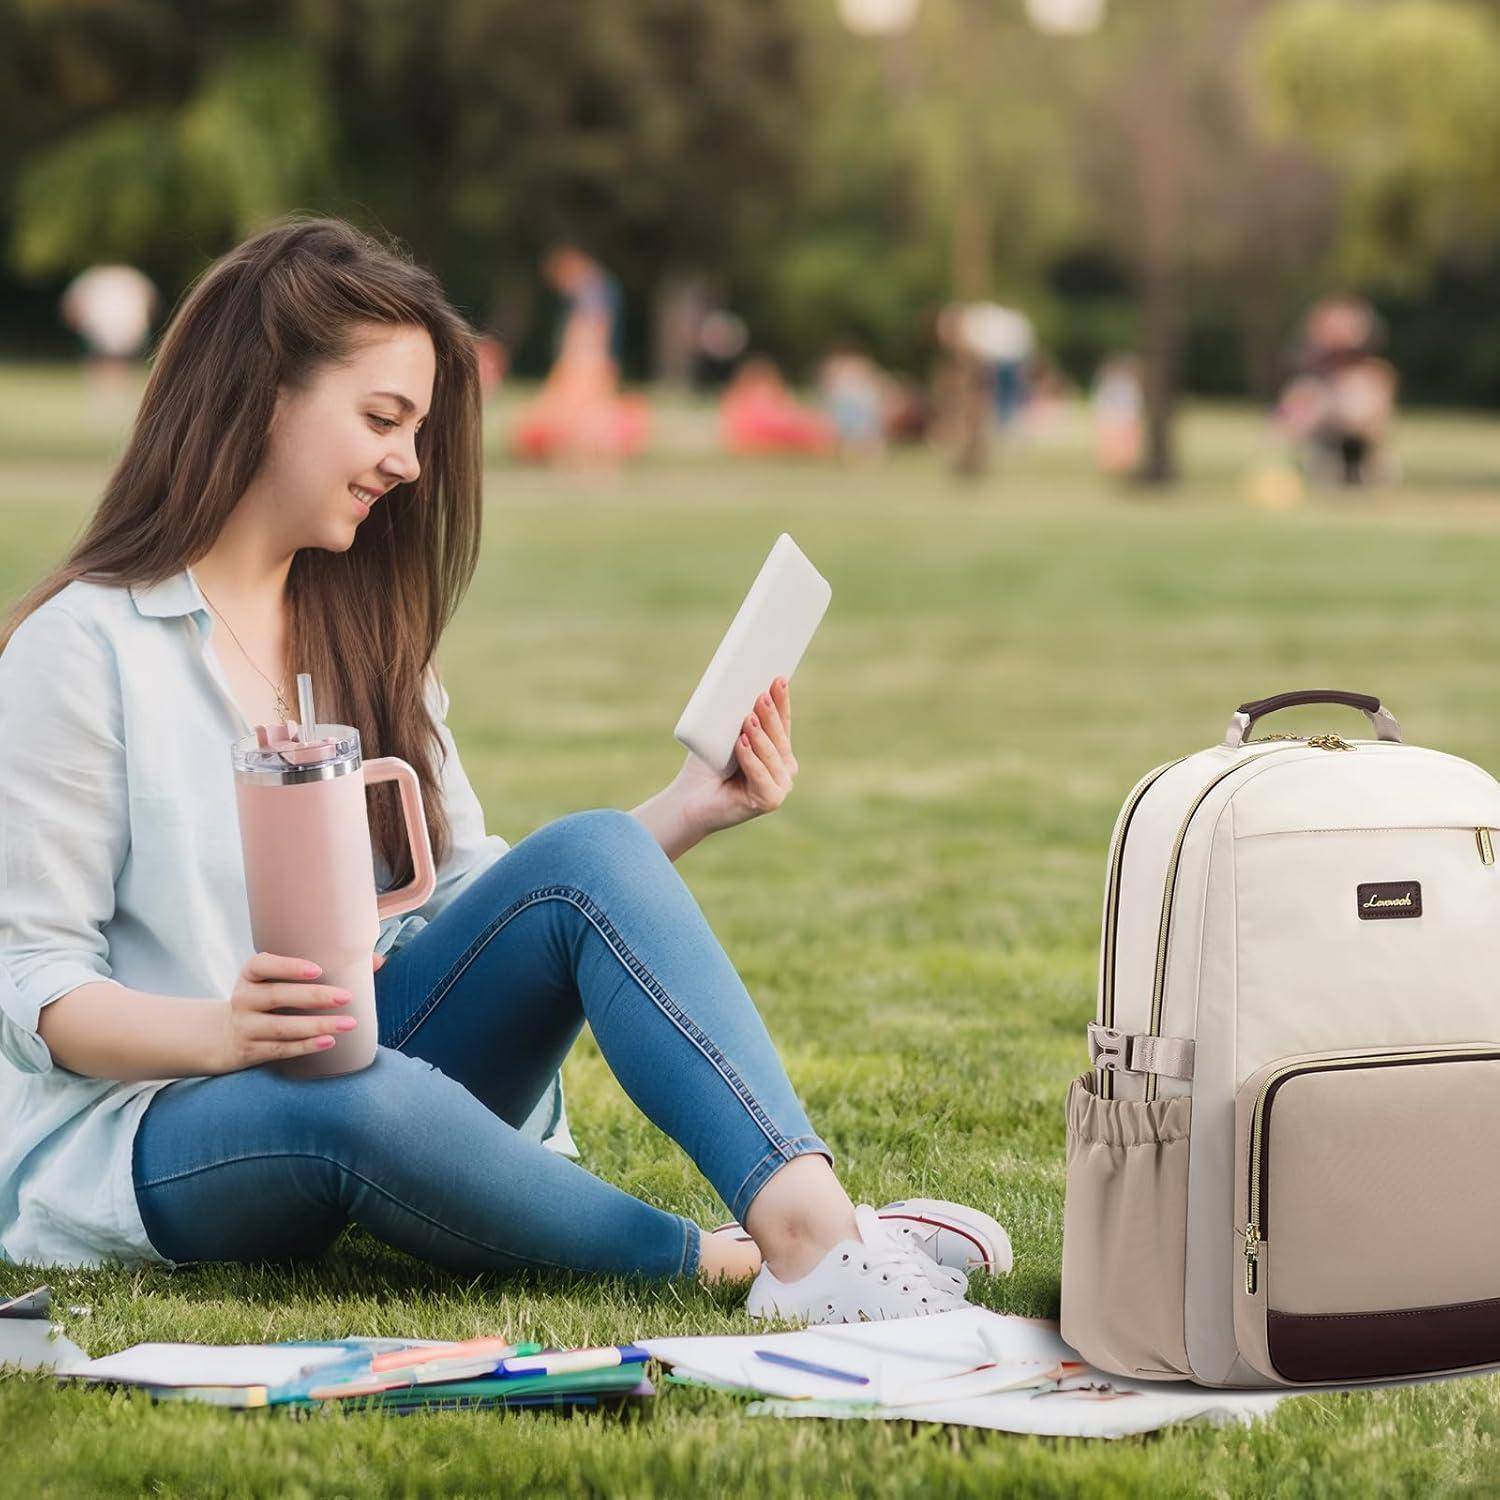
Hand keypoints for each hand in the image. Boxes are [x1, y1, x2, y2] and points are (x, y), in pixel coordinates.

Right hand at [212, 951, 358, 1073]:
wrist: (225, 1035)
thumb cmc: (270, 997)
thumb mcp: (280, 979)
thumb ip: (325, 966)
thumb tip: (379, 961)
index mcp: (251, 975)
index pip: (262, 965)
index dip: (288, 967)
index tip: (317, 969)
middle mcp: (243, 998)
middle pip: (276, 996)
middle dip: (313, 997)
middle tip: (347, 997)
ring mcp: (245, 1026)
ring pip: (281, 1027)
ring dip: (316, 1025)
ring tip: (349, 1024)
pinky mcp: (250, 1051)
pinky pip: (280, 1049)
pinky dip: (305, 1046)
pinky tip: (328, 1042)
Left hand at [673, 676, 798, 839]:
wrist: (689, 799)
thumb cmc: (706, 765)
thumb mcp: (723, 735)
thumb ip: (737, 718)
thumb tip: (741, 687)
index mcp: (777, 750)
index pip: (782, 722)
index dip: (781, 701)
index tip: (779, 678)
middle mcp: (784, 768)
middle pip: (779, 737)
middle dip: (771, 715)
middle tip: (762, 695)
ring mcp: (780, 786)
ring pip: (772, 756)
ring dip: (760, 736)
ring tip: (748, 718)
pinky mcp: (770, 800)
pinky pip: (762, 777)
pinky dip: (751, 760)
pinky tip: (742, 744)